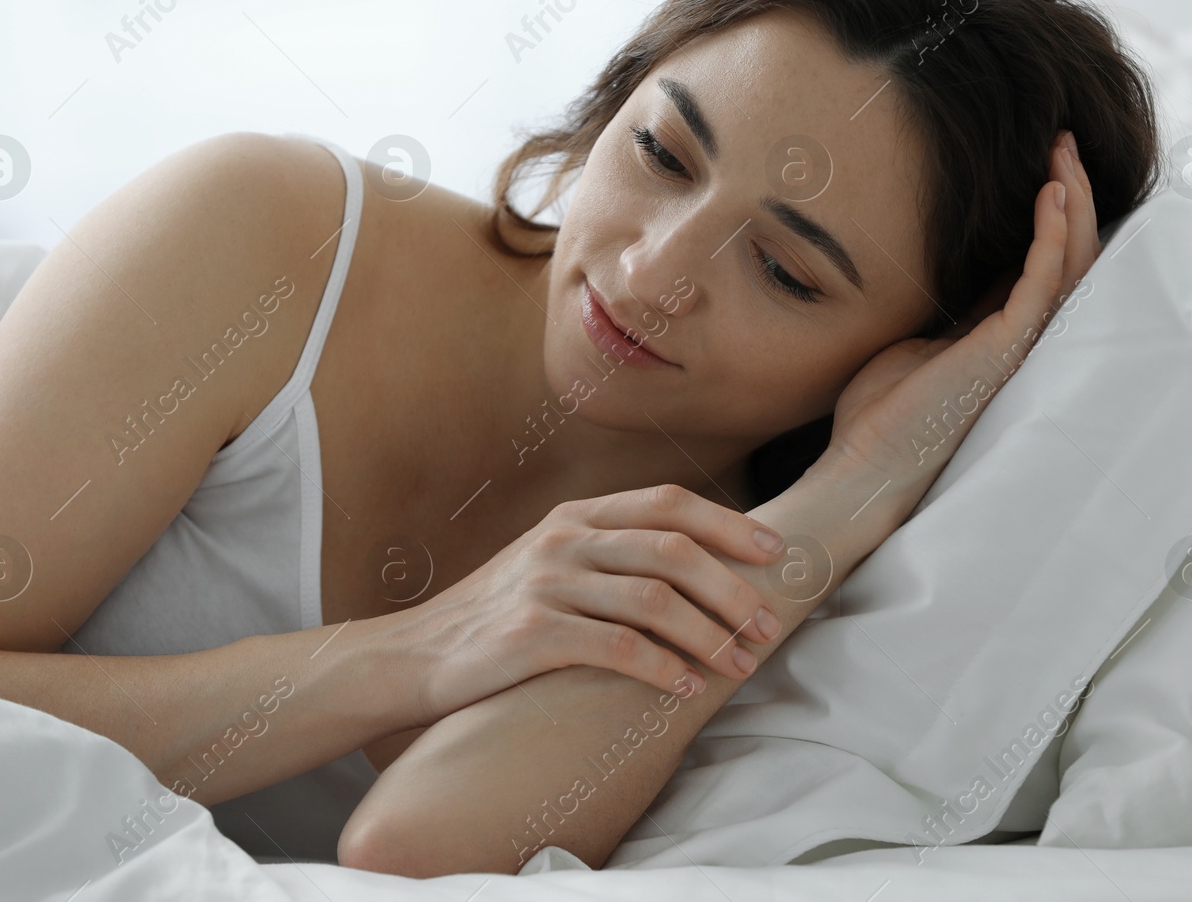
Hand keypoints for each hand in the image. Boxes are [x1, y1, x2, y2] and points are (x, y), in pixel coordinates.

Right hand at [407, 484, 786, 724]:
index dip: (730, 525)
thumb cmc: (497, 617)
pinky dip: (662, 668)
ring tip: (739, 667)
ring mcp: (546, 583)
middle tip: (767, 627)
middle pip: (673, 550)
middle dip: (733, 589)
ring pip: (654, 598)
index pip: (669, 503)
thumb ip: (610, 554)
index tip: (777, 554)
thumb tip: (700, 567)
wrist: (414, 655)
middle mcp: (563, 539)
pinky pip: (616, 647)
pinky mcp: (531, 633)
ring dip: (709, 635)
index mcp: (576, 516)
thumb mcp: (550, 564)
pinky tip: (685, 688)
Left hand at [809, 130, 1100, 515]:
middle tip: (1064, 138)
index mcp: (1002, 336)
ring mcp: (1021, 345)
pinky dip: (1052, 232)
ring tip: (1064, 148)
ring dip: (1072, 200)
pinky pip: (1044, 279)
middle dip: (1074, 193)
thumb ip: (946, 310)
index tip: (1041, 162)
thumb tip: (952, 272)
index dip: (1048, 212)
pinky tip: (1050, 191)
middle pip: (1072, 256)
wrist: (864, 464)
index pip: (1042, 264)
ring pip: (1071, 262)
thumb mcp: (916, 341)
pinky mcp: (1007, 347)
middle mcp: (1023, 339)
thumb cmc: (880, 413)